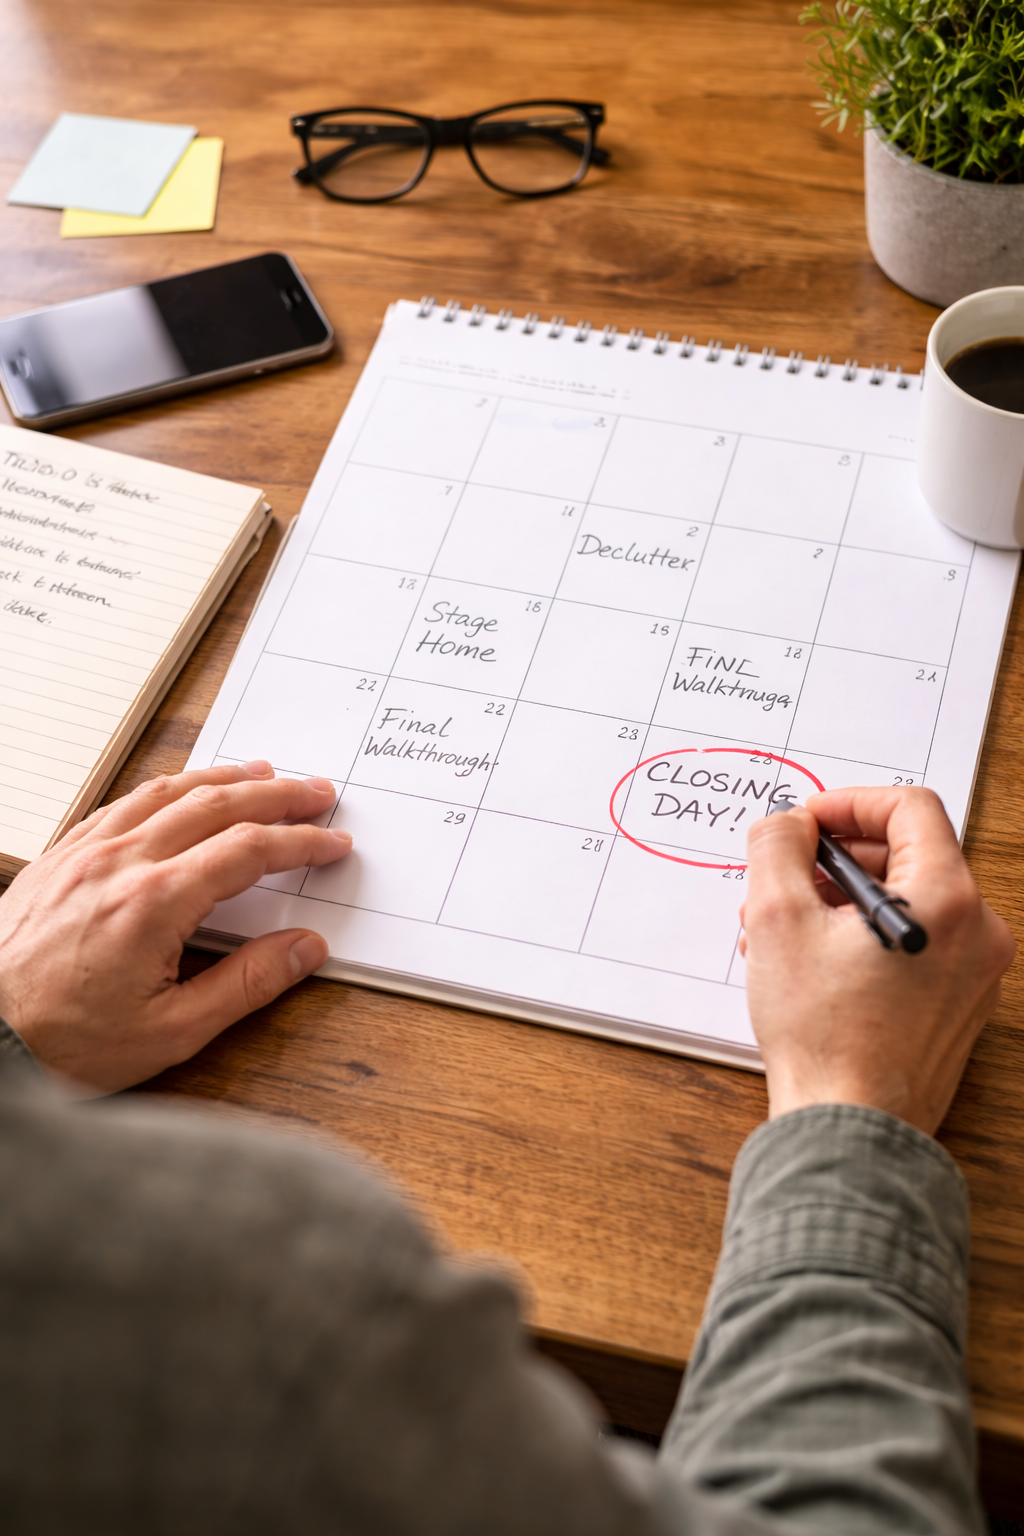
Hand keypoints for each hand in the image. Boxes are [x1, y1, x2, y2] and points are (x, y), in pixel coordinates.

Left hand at [0, 762, 350, 1093]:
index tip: (331, 843)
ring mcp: (85, 853)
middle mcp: (120, 863)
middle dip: (276, 795)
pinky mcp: (60, 858)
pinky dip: (166, 788)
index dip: (299, 842)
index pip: (247, 851)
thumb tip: (304, 949)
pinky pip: (122, 803)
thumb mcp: (171, 1031)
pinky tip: (181, 790)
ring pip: (167, 792)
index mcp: (154, 903)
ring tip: (262, 773)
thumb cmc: (64, 1043)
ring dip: (223, 778)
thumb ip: (246, 984)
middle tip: (315, 792)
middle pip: (216, 805)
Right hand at [740, 786, 1014, 1134]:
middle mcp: (977, 933)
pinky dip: (864, 938)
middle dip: (835, 860)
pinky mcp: (958, 1006)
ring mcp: (974, 974)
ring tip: (781, 932)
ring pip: (906, 902)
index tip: (806, 823)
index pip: (909, 807)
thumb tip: (788, 823)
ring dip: (840, 902)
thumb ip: (778, 848)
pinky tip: (810, 966)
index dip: (848, 803)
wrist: (848, 1127)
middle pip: (907, 855)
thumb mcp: (778, 918)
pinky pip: (915, 945)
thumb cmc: (823, 1035)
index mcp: (948, 900)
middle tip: (783, 880)